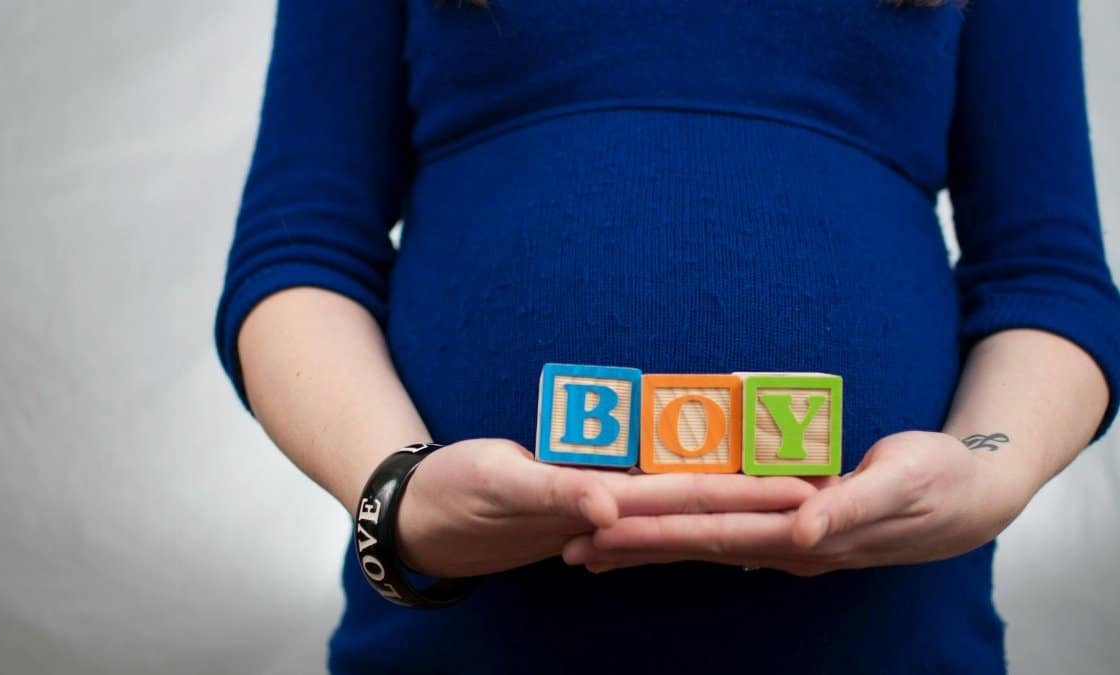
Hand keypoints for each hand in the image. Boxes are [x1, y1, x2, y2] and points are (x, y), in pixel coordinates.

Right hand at [397, 439, 815, 577]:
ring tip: (784, 481)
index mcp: (601, 506)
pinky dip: (682, 488)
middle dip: (759, 491)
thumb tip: (613, 508)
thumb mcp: (500, 486)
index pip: (692, 498)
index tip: (807, 492)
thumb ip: (557, 492)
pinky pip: (643, 488)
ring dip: (730, 490)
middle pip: (700, 498)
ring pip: (679, 495)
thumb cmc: (453, 495)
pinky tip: (709, 486)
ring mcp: (598, 502)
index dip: (749, 494)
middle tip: (825, 479)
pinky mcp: (581, 492)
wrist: (418, 514)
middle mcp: (610, 508)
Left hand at [562, 431, 1029, 575]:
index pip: (711, 533)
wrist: (968, 497)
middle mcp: (784, 545)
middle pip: (692, 546)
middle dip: (630, 548)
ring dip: (647, 550)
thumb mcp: (901, 483)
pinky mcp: (789, 530)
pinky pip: (724, 536)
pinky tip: (655, 543)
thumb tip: (801, 533)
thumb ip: (850, 506)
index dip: (655, 533)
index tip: (602, 532)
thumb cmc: (935, 480)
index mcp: (802, 533)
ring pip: (701, 547)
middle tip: (570, 549)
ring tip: (593, 553)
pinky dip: (683, 538)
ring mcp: (785, 542)